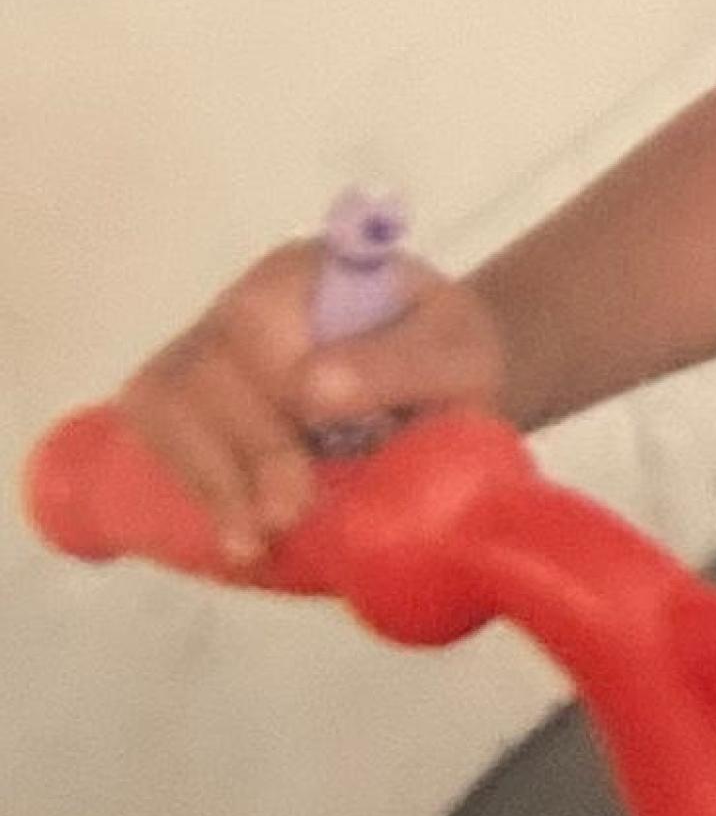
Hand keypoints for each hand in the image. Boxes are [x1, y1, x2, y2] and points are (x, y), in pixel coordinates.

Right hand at [113, 239, 507, 568]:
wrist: (443, 389)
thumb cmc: (452, 359)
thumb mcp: (457, 352)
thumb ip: (403, 362)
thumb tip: (312, 388)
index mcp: (305, 274)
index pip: (254, 316)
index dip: (272, 378)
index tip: (315, 428)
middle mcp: (242, 307)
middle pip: (201, 370)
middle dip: (245, 449)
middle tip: (289, 514)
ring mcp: (209, 357)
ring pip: (165, 408)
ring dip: (207, 479)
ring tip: (253, 541)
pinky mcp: (194, 411)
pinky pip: (158, 440)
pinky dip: (191, 488)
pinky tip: (231, 536)